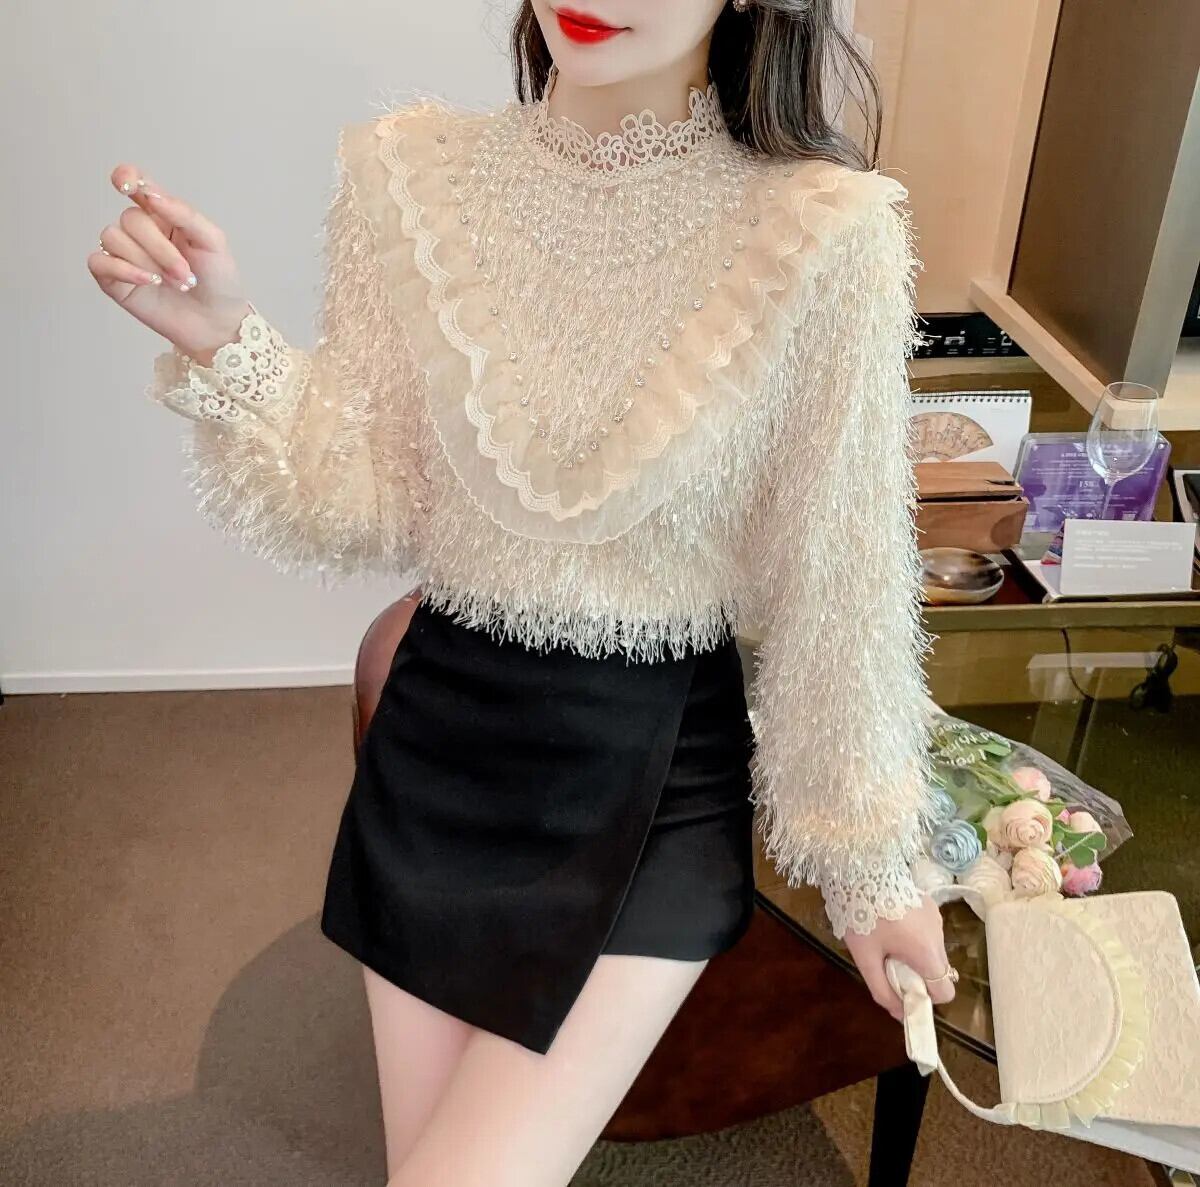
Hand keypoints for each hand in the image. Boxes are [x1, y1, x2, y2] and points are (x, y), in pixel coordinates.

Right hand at [87, 164, 251, 361]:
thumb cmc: (219, 281)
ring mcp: (125, 255)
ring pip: (113, 238)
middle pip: (131, 220)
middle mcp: (141, 231)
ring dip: (148, 262)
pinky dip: (123, 270)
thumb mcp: (213, 242)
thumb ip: (184, 214)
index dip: (126, 177)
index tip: (127, 184)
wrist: (218, 323)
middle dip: (161, 248)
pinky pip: (99, 262)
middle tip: (186, 273)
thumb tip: (151, 194)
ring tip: (175, 282)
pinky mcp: (114, 280)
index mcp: (163, 214)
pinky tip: (149, 281)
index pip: (136, 184)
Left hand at [843, 893, 954, 1021]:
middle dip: (917, 976)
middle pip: (938, 972)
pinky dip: (914, 937)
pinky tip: (892, 922)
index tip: (903, 990)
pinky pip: (927, 932)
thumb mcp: (865, 958)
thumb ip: (882, 990)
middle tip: (889, 964)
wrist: (862, 871)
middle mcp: (939, 936)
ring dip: (915, 955)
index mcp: (927, 953)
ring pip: (932, 951)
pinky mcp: (930, 905)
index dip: (926, 998)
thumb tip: (899, 1013)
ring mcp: (937, 918)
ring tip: (887, 940)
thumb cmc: (862, 916)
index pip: (945, 992)